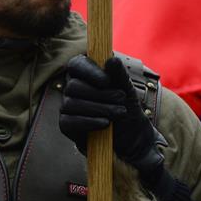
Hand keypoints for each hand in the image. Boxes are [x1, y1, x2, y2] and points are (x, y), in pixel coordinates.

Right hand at [59, 55, 163, 186]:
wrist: (134, 141)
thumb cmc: (129, 112)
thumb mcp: (129, 92)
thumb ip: (119, 75)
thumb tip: (110, 59)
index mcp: (86, 75)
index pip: (76, 64)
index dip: (89, 71)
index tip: (107, 81)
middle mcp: (73, 89)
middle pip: (73, 86)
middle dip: (100, 94)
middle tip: (120, 99)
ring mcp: (68, 107)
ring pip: (71, 103)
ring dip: (99, 109)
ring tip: (119, 114)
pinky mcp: (67, 125)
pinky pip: (68, 121)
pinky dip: (89, 122)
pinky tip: (105, 124)